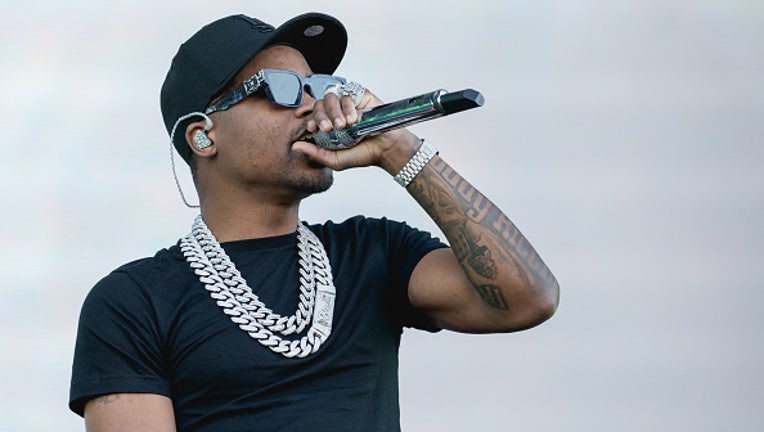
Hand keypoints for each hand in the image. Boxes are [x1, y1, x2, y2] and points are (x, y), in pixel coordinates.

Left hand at [293, 87, 418, 172]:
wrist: (385, 149)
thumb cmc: (362, 154)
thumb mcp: (335, 159)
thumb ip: (315, 153)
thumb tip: (294, 146)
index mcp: (328, 124)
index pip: (312, 115)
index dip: (309, 118)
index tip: (312, 128)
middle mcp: (336, 112)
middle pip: (319, 103)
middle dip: (321, 116)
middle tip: (329, 129)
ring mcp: (347, 103)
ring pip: (331, 97)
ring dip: (334, 111)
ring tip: (343, 126)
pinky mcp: (360, 95)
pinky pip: (347, 93)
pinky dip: (348, 106)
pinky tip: (353, 119)